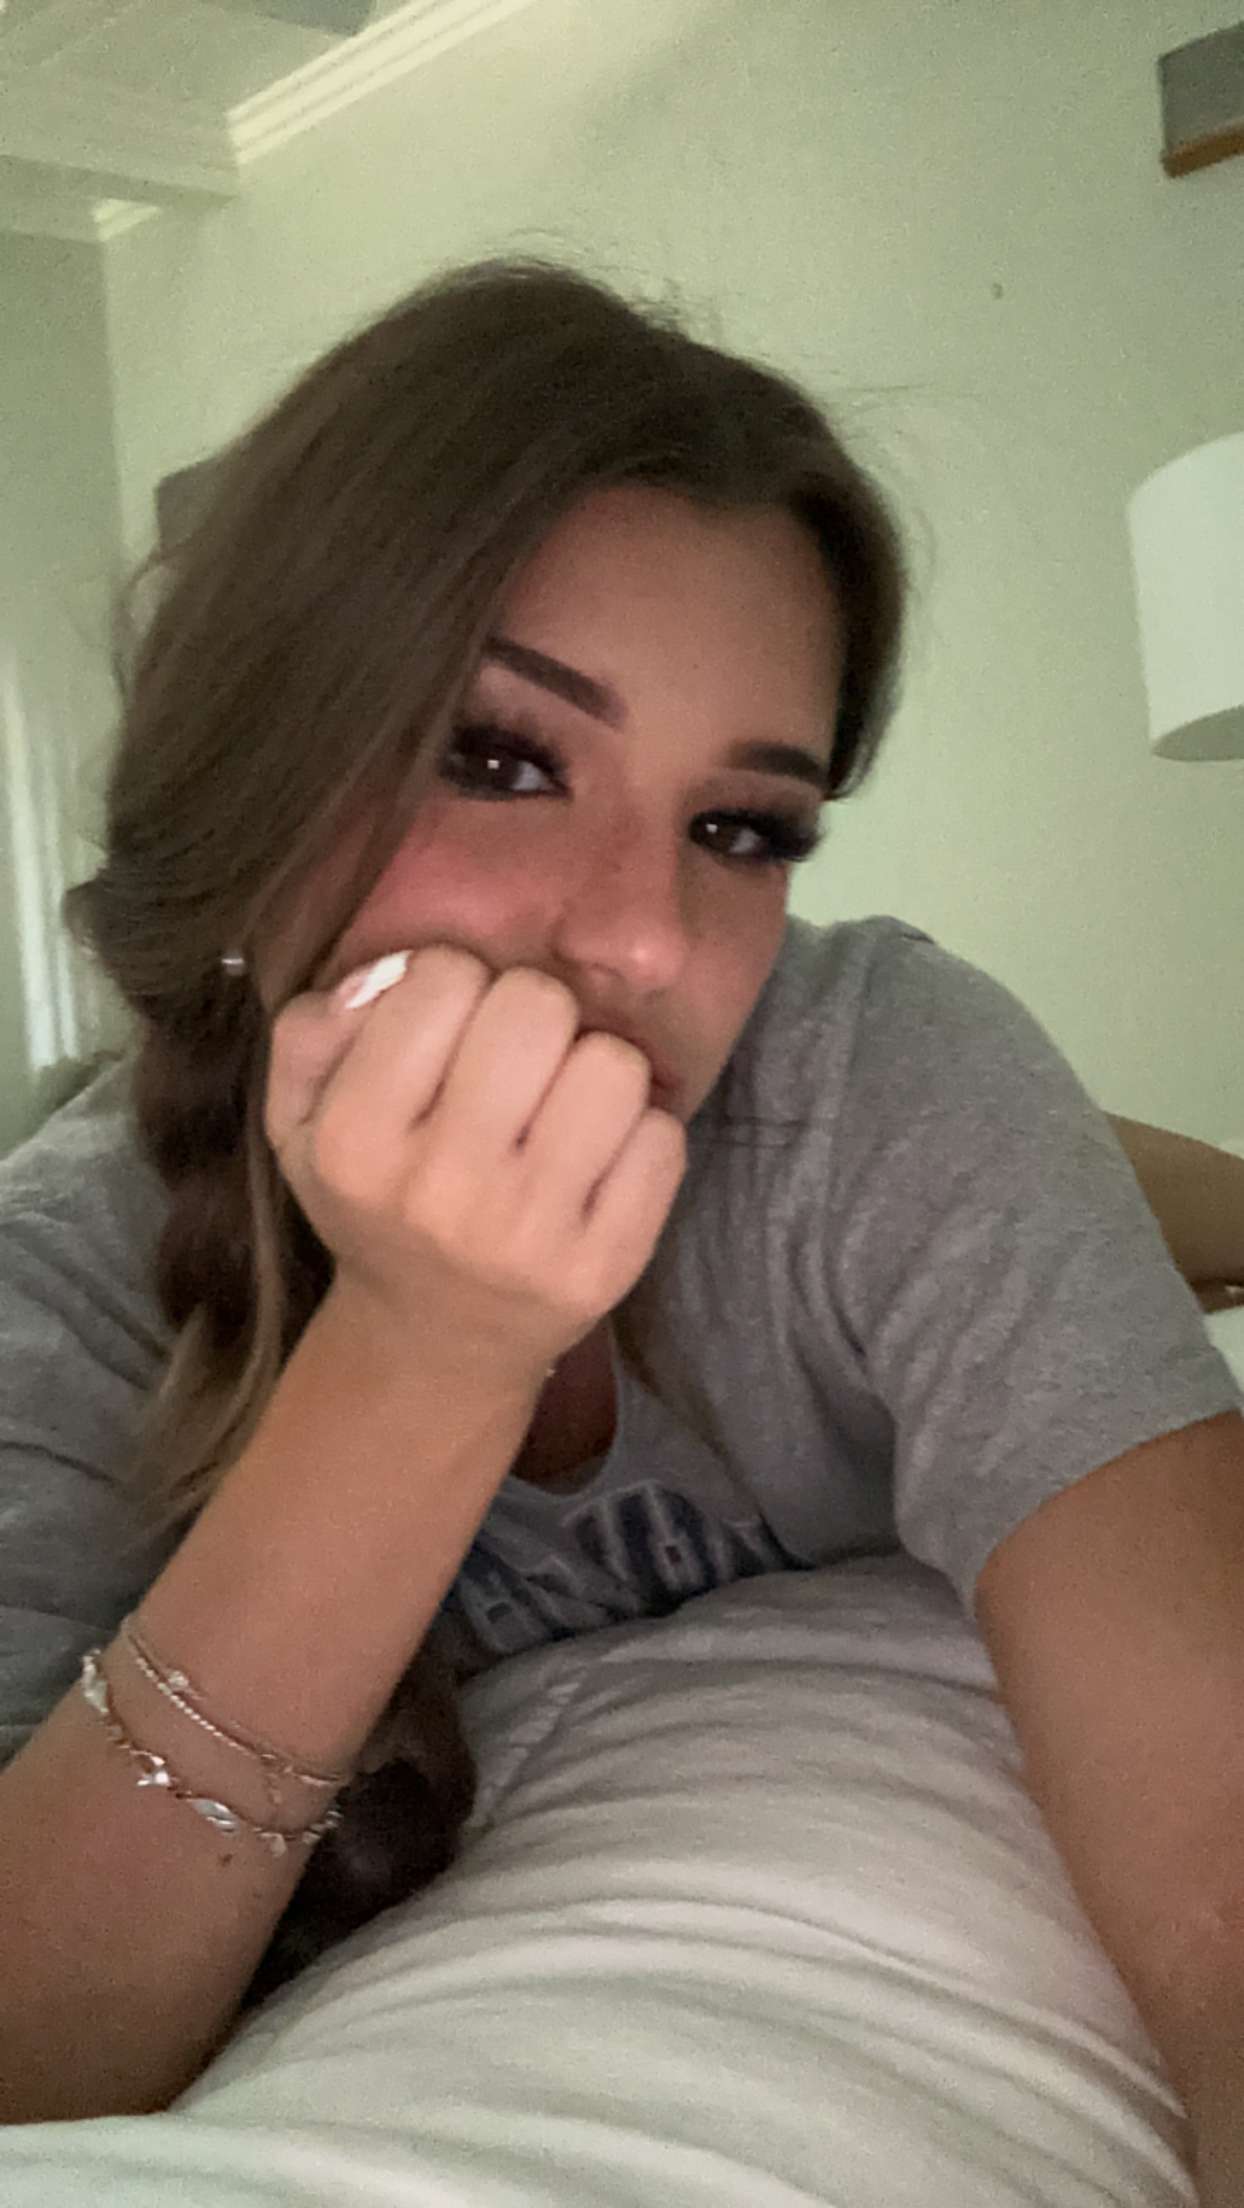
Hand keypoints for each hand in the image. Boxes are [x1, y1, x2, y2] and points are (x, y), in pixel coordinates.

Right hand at [265, 945, 687, 1391]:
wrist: (435, 1340)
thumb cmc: (377, 1202)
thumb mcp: (298, 1120)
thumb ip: (311, 1030)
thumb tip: (394, 972)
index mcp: (356, 1140)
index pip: (445, 977)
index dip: (455, 985)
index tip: (448, 1032)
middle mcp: (440, 1189)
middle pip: (538, 1006)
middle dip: (533, 1015)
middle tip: (518, 1061)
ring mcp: (529, 1234)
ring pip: (614, 1064)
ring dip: (593, 1070)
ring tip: (561, 1107)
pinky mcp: (605, 1266)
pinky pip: (662, 1138)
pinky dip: (638, 1135)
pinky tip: (597, 1163)